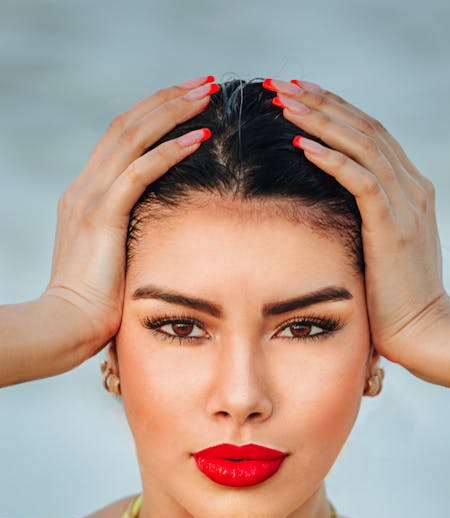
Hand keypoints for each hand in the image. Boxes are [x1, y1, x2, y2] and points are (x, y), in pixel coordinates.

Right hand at [43, 76, 216, 357]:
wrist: (67, 326)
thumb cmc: (96, 305)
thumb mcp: (114, 260)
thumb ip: (130, 237)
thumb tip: (165, 234)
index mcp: (86, 196)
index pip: (122, 140)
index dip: (155, 115)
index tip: (190, 103)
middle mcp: (84, 188)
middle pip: (127, 125)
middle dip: (168, 100)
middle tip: (206, 83)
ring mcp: (89, 198)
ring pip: (133, 137)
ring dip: (173, 112)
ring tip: (208, 94)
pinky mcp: (101, 216)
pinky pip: (139, 172)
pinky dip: (168, 150)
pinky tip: (198, 137)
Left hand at [264, 78, 449, 367]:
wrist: (424, 330)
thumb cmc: (393, 299)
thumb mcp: (379, 250)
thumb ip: (364, 221)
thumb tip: (326, 211)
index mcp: (408, 190)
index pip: (369, 135)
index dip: (332, 111)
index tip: (296, 96)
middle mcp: (411, 188)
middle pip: (364, 128)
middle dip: (321, 103)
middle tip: (282, 86)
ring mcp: (407, 204)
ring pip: (362, 145)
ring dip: (321, 120)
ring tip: (284, 102)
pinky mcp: (395, 226)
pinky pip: (362, 180)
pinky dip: (332, 159)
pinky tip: (303, 145)